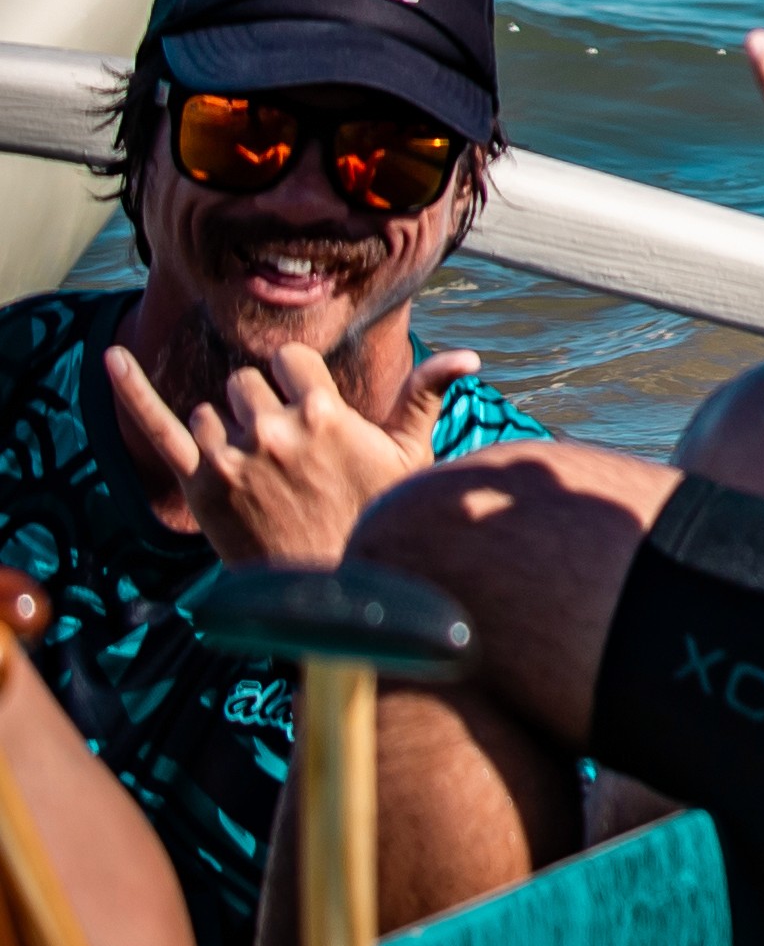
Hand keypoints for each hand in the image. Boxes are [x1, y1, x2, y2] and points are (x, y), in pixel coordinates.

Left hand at [103, 340, 468, 568]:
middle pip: (247, 384)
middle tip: (286, 451)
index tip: (306, 405)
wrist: (334, 590)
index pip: (288, 360)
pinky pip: (158, 427)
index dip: (294, 380)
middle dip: (261, 406)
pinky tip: (111, 357)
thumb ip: (425, 397)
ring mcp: (233, 457)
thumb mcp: (408, 456)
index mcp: (325, 412)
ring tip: (257, 471)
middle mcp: (274, 429)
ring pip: (211, 412)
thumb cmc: (376, 517)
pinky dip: (132, 389)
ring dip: (226, 430)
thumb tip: (469, 355)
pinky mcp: (201, 486)